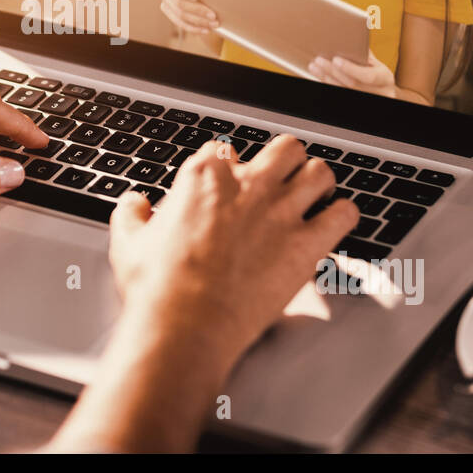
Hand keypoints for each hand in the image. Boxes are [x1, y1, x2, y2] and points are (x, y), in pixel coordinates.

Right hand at [107, 137, 358, 368]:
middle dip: (286, 162)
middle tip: (283, 181)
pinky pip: (345, 214)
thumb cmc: (158, 287)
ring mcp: (281, 212)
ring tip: (315, 197)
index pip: (226, 149)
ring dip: (319, 183)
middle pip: (285, 148)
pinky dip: (343, 215)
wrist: (185, 324)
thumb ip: (131, 214)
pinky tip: (334, 224)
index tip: (229, 183)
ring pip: (320, 172)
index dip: (229, 166)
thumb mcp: (128, 243)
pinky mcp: (307, 244)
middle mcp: (248, 184)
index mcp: (204, 177)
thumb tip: (133, 203)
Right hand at [157, 0, 218, 34]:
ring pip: (180, 15)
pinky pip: (180, 23)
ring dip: (199, 21)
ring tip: (214, 24)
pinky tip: (206, 30)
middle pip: (178, 3)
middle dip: (198, 11)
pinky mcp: (169, 11)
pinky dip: (194, 28)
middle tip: (213, 15)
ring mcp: (166, 1)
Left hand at [308, 49, 395, 98]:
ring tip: (314, 67)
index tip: (335, 59)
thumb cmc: (377, 72)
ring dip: (325, 78)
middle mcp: (379, 92)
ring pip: (342, 90)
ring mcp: (366, 98)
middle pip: (352, 84)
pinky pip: (338, 93)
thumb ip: (364, 54)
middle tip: (318, 60)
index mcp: (385, 78)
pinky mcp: (354, 102)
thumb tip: (348, 39)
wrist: (383, 92)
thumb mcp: (376, 63)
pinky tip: (319, 75)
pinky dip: (327, 83)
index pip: (368, 76)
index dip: (350, 68)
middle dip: (333, 72)